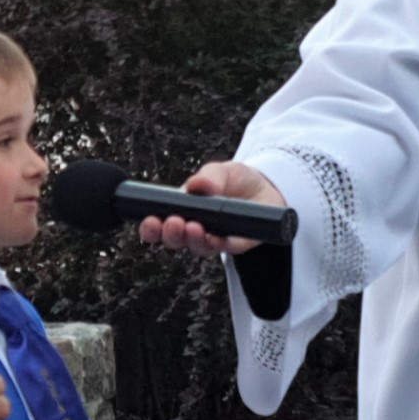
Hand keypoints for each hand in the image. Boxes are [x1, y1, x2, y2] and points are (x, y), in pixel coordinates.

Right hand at [137, 162, 285, 256]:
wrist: (269, 189)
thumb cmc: (238, 180)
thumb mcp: (222, 170)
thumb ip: (209, 177)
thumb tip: (196, 185)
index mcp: (183, 210)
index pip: (160, 224)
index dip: (151, 228)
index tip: (149, 222)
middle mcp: (195, 228)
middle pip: (175, 240)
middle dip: (170, 234)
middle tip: (172, 223)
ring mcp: (214, 237)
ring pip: (197, 246)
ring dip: (192, 240)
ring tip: (192, 227)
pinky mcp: (235, 244)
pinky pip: (223, 248)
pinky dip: (216, 244)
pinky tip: (213, 237)